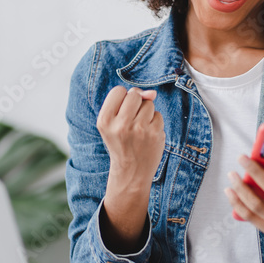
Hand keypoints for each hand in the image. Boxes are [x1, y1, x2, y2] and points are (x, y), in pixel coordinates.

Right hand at [96, 86, 164, 252]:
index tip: (121, 112)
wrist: (131, 171)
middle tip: (131, 121)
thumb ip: (127, 101)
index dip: (122, 99)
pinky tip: (148, 135)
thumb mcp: (113, 123)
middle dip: (135, 104)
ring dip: (146, 113)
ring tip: (139, 129)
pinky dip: (154, 122)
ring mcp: (140, 130)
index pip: (118, 91)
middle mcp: (121, 125)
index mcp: (105, 121)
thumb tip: (152, 93)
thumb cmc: (121, 142)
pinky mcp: (155, 134)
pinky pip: (158, 115)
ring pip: (148, 104)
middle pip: (134, 94)